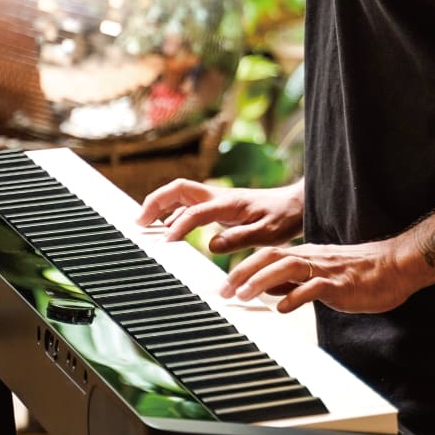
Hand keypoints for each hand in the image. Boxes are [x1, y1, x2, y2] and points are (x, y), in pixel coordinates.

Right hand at [136, 178, 304, 252]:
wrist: (296, 205)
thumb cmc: (283, 219)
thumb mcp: (267, 234)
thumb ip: (239, 239)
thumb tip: (210, 244)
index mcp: (229, 203)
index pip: (195, 211)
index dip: (178, 226)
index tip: (164, 244)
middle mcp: (218, 196)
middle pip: (178, 190)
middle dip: (155, 203)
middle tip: (138, 223)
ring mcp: (216, 199)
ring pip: (180, 195)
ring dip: (160, 205)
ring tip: (144, 225)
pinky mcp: (218, 206)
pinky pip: (188, 205)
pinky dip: (172, 212)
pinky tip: (168, 228)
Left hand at [220, 240, 411, 314]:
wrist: (395, 266)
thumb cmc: (360, 274)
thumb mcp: (321, 275)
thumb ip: (295, 281)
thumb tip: (267, 290)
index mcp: (306, 255)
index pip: (268, 255)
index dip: (244, 267)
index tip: (224, 284)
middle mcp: (312, 257)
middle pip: (271, 257)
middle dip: (244, 271)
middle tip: (224, 290)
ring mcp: (326, 269)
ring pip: (288, 266)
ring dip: (262, 280)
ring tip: (243, 294)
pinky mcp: (340, 284)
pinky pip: (314, 288)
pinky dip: (296, 296)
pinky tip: (282, 307)